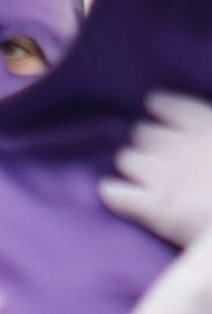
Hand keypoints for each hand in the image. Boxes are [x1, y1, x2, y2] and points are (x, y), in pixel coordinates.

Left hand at [100, 90, 211, 248]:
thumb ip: (209, 136)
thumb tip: (199, 136)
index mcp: (206, 127)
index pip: (170, 105)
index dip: (160, 106)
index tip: (154, 106)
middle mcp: (179, 146)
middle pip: (143, 132)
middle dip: (146, 142)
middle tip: (154, 153)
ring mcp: (163, 176)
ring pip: (127, 159)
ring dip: (131, 165)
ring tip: (139, 174)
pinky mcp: (153, 208)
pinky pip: (116, 194)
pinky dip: (113, 192)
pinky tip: (112, 192)